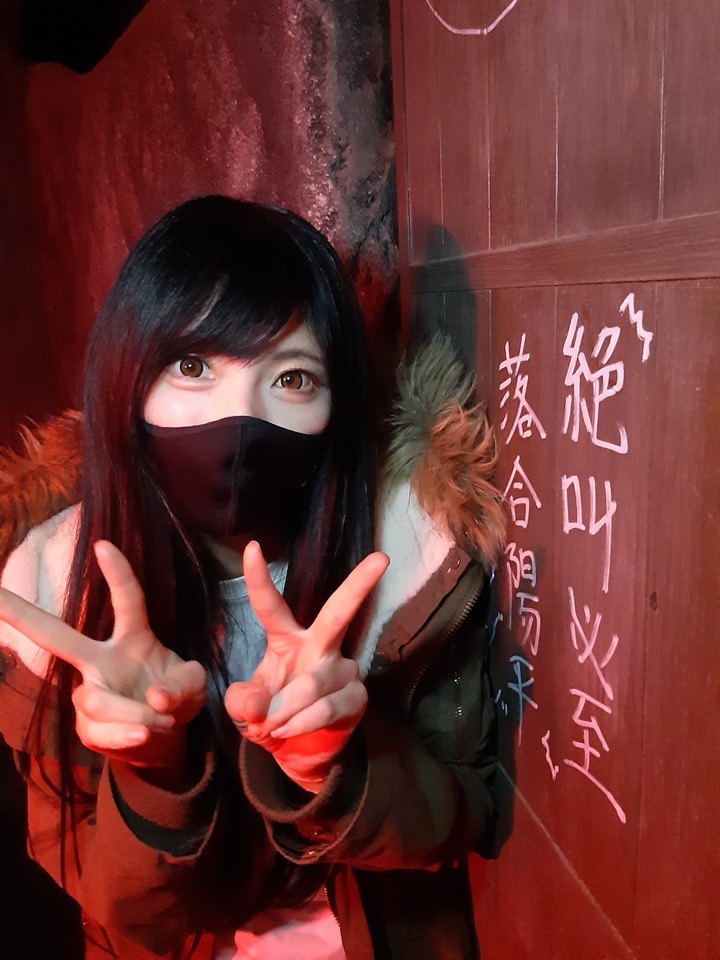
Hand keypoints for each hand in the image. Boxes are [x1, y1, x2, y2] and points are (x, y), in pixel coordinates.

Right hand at [0, 541, 205, 773]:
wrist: (163, 738)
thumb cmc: (175, 698)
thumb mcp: (193, 686)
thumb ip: (183, 685)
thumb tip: (154, 697)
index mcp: (133, 638)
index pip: (127, 601)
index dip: (117, 573)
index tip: (103, 544)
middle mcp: (102, 660)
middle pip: (57, 636)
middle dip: (21, 614)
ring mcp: (89, 691)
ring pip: (96, 699)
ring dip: (134, 714)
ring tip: (160, 720)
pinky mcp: (85, 726)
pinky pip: (99, 729)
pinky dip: (126, 734)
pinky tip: (143, 734)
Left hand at [225, 541, 388, 787]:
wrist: (300, 754)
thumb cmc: (272, 717)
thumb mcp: (245, 711)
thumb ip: (242, 703)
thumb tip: (259, 704)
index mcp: (287, 638)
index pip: (271, 606)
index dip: (259, 579)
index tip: (252, 547)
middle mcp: (319, 645)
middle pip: (339, 612)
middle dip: (360, 584)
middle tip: (381, 559)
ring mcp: (343, 669)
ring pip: (311, 685)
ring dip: (284, 711)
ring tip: (273, 725)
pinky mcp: (357, 697)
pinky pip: (326, 708)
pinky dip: (301, 723)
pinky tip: (290, 730)